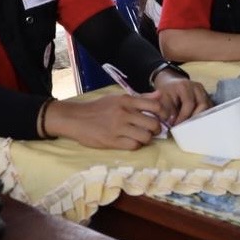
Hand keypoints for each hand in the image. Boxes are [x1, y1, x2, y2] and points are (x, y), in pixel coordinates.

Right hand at [45, 94, 164, 149]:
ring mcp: (118, 128)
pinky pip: (134, 145)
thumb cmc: (99, 108)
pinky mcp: (112, 141)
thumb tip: (159, 94)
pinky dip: (136, 145)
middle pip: (153, 124)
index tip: (163, 117)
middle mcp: (123, 113)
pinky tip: (132, 141)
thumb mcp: (118, 98)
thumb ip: (140, 97)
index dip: (163, 113)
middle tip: (153, 130)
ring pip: (145, 137)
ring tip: (142, 136)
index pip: (154, 105)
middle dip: (157, 129)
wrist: (76, 118)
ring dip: (147, 138)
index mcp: (126, 100)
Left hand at [151, 71, 211, 124]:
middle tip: (186, 128)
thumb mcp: (162, 100)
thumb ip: (166, 111)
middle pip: (203, 105)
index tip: (177, 126)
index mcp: (184, 86)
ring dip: (200, 119)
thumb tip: (172, 123)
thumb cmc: (167, 93)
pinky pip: (210, 109)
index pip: (189, 103)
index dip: (184, 117)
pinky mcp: (208, 97)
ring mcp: (204, 92)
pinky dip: (204, 117)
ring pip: (208, 108)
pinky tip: (196, 123)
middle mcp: (197, 87)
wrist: (172, 84)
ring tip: (191, 127)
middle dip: (194, 119)